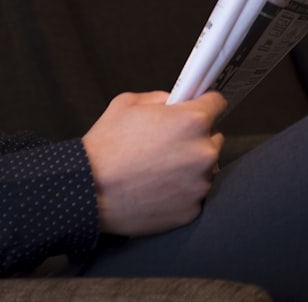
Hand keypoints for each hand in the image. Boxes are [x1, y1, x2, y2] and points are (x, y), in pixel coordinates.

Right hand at [81, 90, 225, 236]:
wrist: (90, 189)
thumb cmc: (106, 146)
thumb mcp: (126, 103)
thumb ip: (159, 98)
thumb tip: (174, 103)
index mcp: (191, 121)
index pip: (217, 103)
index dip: (204, 103)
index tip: (197, 108)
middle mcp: (203, 152)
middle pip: (213, 138)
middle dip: (193, 138)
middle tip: (164, 143)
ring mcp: (200, 184)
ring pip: (204, 168)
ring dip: (188, 166)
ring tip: (156, 168)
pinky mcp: (193, 209)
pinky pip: (193, 194)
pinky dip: (180, 191)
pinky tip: (156, 187)